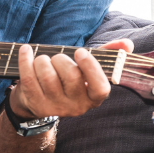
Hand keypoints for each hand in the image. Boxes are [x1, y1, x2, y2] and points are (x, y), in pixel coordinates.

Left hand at [11, 39, 134, 118]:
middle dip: (62, 59)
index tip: (81, 52)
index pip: (100, 88)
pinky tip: (26, 51)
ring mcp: (55, 108)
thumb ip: (108, 55)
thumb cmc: (67, 79)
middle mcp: (76, 107)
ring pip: (47, 76)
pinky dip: (25, 60)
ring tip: (43, 60)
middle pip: (70, 76)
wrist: (38, 99)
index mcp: (93, 98)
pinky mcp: (36, 105)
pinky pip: (28, 78)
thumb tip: (127, 44)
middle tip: (58, 58)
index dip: (91, 68)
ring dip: (42, 60)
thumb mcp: (87, 69)